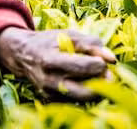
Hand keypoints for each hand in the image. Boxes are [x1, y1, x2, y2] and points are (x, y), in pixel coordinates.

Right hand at [0, 27, 115, 100]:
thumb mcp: (68, 35)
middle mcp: (48, 81)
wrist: (24, 55)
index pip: (82, 67)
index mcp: (50, 60)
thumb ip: (91, 44)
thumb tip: (112, 59)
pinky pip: (76, 101)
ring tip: (99, 78)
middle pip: (84, 91)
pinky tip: (86, 82)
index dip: (99, 65)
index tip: (104, 61)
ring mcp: (50, 94)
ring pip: (82, 100)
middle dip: (102, 83)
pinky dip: (85, 93)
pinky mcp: (53, 101)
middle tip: (108, 74)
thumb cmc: (50, 42)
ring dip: (96, 90)